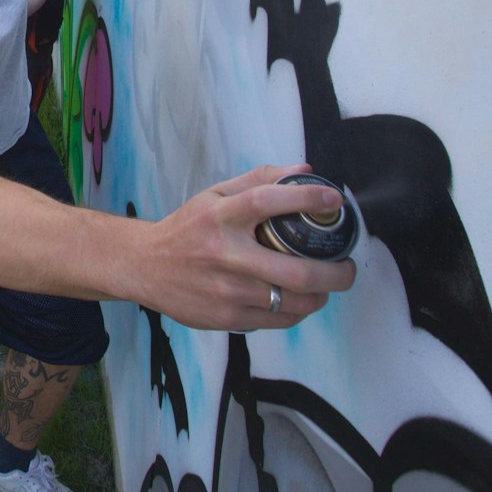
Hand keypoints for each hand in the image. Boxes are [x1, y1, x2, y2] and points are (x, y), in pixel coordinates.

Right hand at [135, 164, 354, 330]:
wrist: (144, 267)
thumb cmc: (187, 229)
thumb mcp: (215, 195)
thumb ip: (259, 181)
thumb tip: (305, 171)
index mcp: (221, 216)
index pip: (267, 201)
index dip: (306, 199)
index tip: (334, 200)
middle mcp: (225, 254)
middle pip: (296, 271)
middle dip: (336, 273)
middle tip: (347, 267)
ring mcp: (227, 290)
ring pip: (294, 302)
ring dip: (321, 295)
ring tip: (325, 285)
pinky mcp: (227, 317)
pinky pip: (278, 319)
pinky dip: (297, 311)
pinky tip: (298, 300)